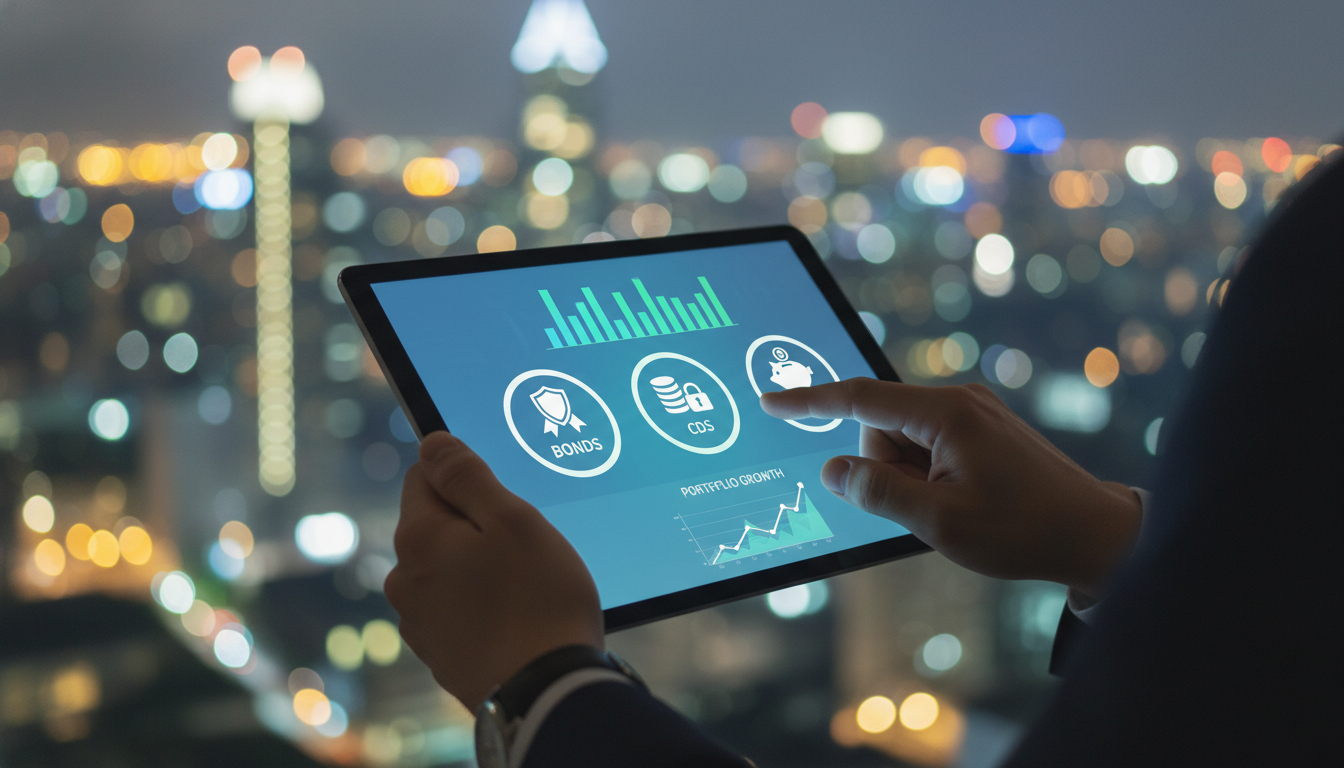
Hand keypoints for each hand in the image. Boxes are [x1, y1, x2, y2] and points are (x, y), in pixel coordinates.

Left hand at [384, 432, 602, 710]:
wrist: (547, 693)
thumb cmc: (539, 599)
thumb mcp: (512, 519)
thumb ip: (467, 475)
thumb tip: (430, 442)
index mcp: (418, 538)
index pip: (425, 475)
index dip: (466, 475)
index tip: (504, 494)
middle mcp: (404, 580)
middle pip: (437, 526)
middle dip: (476, 525)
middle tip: (527, 542)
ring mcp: (420, 623)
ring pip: (448, 570)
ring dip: (479, 567)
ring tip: (528, 584)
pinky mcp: (441, 656)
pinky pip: (458, 610)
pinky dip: (483, 605)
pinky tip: (519, 615)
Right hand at [760, 379, 1141, 598]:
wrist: (1095, 535)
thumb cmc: (1023, 530)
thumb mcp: (939, 522)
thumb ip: (878, 493)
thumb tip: (833, 470)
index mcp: (946, 413)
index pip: (859, 399)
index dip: (809, 401)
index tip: (770, 402)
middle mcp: (958, 401)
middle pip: (881, 428)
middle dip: (886, 471)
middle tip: (931, 509)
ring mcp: (973, 413)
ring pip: (903, 443)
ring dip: (911, 479)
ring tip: (957, 509)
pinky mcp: (981, 430)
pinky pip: (928, 447)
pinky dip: (929, 476)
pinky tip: (962, 502)